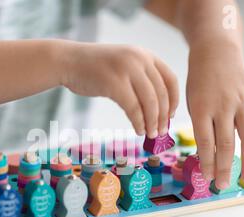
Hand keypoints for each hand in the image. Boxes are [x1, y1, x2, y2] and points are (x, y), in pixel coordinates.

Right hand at [60, 42, 178, 137]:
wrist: (69, 61)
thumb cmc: (95, 68)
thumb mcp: (124, 65)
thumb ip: (141, 78)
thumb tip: (158, 109)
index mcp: (145, 55)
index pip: (170, 79)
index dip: (175, 100)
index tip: (172, 116)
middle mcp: (139, 59)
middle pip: (162, 94)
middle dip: (164, 116)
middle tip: (162, 132)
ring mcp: (127, 70)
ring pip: (150, 103)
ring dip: (153, 122)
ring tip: (151, 134)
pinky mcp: (115, 84)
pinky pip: (134, 109)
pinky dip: (139, 123)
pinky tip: (138, 130)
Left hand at [187, 44, 243, 188]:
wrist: (213, 53)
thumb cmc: (199, 82)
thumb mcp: (192, 103)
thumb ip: (203, 126)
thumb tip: (208, 154)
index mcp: (201, 109)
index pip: (205, 142)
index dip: (207, 162)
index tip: (207, 178)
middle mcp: (222, 107)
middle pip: (225, 143)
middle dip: (223, 167)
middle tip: (222, 185)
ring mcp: (239, 102)